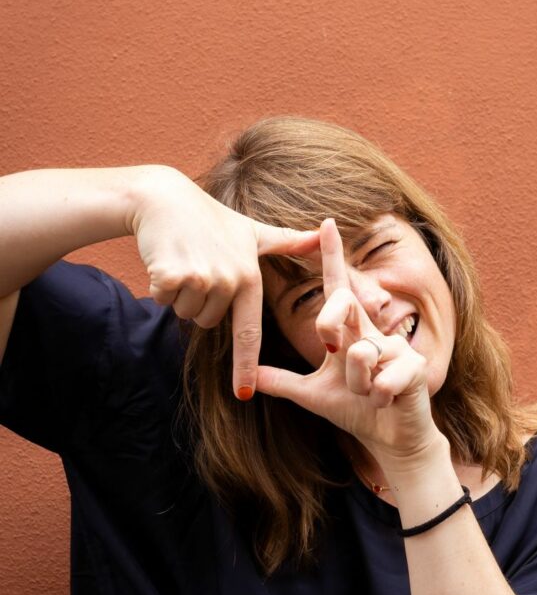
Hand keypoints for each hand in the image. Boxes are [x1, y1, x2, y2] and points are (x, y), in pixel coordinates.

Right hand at [129, 167, 320, 398]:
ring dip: (179, 293)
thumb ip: (286, 241)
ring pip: (184, 313)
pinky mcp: (172, 275)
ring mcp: (201, 279)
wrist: (165, 199)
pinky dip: (159, 285)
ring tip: (185, 260)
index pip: (249, 332)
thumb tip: (319, 235)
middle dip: (199, 302)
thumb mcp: (251, 230)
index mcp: (250, 277)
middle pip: (207, 322)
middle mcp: (229, 281)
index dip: (244, 365)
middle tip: (199, 266)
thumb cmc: (211, 218)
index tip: (243, 394)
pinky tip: (166, 259)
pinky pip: (162, 300)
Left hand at [256, 218, 441, 464]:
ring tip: (370, 394)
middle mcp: (373, 331)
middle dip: (328, 329)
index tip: (326, 223)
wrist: (392, 438)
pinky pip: (380, 381)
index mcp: (352, 331)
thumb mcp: (312, 395)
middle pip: (340, 306)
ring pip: (358, 356)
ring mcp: (397, 346)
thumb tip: (248, 377)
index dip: (332, 256)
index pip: (338, 288)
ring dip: (357, 386)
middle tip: (332, 355)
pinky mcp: (415, 366)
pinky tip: (388, 403)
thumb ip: (283, 382)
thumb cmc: (357, 410)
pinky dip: (377, 399)